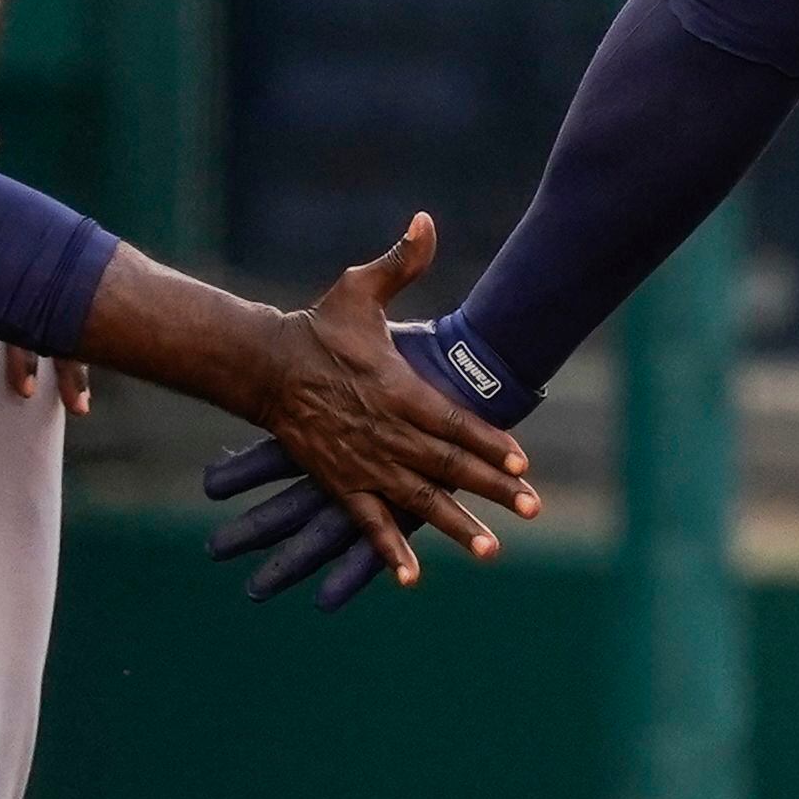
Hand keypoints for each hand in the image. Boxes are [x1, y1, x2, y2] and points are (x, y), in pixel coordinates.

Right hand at [221, 218, 534, 595]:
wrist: (265, 367)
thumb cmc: (320, 326)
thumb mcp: (359, 287)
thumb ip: (400, 260)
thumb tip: (425, 219)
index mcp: (397, 389)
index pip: (453, 421)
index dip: (489, 442)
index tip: (523, 463)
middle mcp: (386, 432)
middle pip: (448, 465)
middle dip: (493, 489)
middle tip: (533, 510)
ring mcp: (363, 463)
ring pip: (418, 500)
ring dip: (455, 526)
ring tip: (492, 550)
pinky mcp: (341, 482)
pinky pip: (368, 523)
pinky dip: (389, 551)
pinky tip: (413, 578)